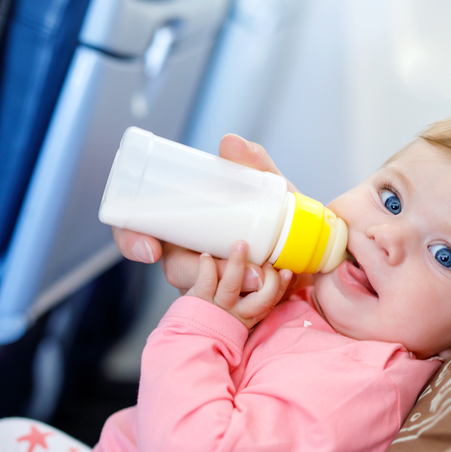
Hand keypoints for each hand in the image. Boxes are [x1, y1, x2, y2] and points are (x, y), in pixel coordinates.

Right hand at [112, 134, 296, 292]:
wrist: (318, 250)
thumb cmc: (284, 216)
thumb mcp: (271, 188)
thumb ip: (254, 165)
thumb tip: (229, 143)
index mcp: (187, 224)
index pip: (138, 230)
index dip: (132, 240)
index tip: (150, 249)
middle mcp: (194, 255)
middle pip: (172, 267)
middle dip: (194, 271)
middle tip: (221, 263)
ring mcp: (214, 283)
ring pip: (203, 291)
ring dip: (228, 284)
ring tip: (260, 275)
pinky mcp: (237, 303)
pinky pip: (235, 308)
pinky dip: (255, 298)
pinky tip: (272, 285)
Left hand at [186, 242, 292, 328]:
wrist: (181, 294)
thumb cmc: (215, 289)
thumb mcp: (241, 292)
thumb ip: (260, 281)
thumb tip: (286, 271)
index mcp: (251, 311)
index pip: (273, 300)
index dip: (283, 286)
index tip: (287, 270)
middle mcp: (237, 312)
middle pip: (262, 301)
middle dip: (270, 280)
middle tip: (267, 260)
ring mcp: (218, 306)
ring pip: (232, 287)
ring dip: (237, 264)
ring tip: (241, 243)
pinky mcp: (198, 298)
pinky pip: (205, 282)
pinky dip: (207, 267)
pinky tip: (206, 255)